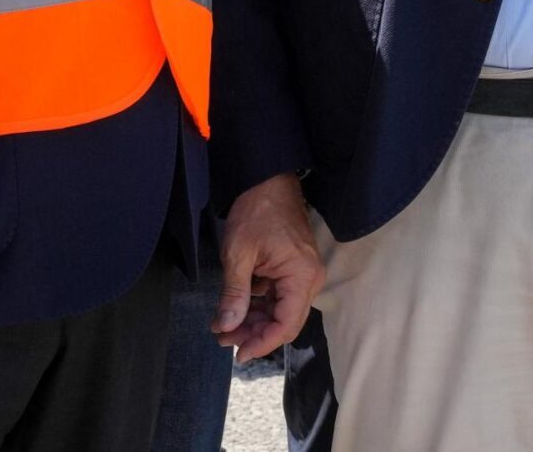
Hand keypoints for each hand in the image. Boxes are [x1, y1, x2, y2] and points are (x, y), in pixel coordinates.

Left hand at [214, 173, 322, 361]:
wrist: (267, 179)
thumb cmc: (256, 211)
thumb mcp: (239, 255)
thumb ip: (234, 294)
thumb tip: (227, 327)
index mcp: (302, 277)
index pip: (286, 325)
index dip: (262, 343)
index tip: (238, 354)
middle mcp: (309, 279)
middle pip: (285, 322)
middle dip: (254, 334)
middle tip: (223, 338)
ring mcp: (303, 274)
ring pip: (280, 311)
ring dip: (254, 321)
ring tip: (223, 325)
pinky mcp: (294, 269)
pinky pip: (279, 296)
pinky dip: (258, 305)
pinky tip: (235, 308)